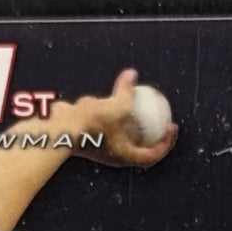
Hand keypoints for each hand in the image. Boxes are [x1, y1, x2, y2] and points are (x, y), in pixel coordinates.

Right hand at [60, 68, 177, 167]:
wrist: (59, 129)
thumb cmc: (92, 123)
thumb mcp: (117, 105)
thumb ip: (127, 92)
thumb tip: (132, 74)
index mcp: (125, 156)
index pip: (152, 154)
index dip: (166, 142)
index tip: (172, 126)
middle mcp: (113, 154)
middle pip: (136, 145)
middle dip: (147, 130)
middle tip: (156, 114)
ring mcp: (99, 145)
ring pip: (114, 129)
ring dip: (118, 116)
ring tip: (119, 100)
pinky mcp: (85, 135)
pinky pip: (97, 122)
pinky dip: (97, 111)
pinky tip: (88, 101)